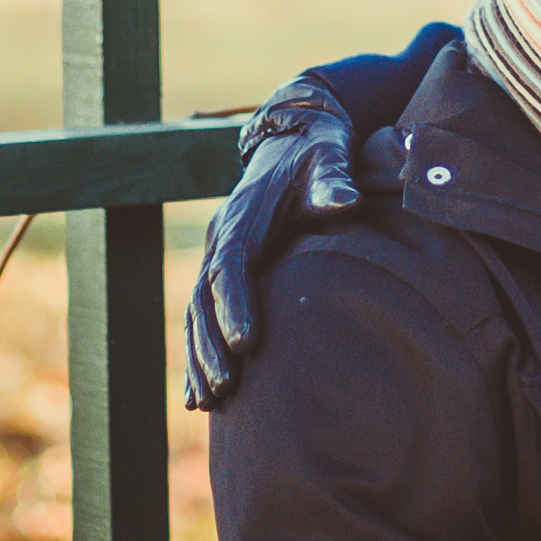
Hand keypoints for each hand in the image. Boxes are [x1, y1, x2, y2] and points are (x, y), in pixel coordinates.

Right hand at [182, 78, 362, 411]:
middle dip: (209, 345)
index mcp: (243, 216)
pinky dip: (199, 355)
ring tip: (208, 403)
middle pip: (203, 298)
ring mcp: (220, 256)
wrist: (298, 138)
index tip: (246, 344)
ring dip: (199, 358)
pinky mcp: (226, 272)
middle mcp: (222, 238)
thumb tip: (343, 202)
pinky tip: (200, 398)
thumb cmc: (319, 152)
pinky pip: (204, 319)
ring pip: (196, 314)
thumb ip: (332, 178)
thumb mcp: (328, 154)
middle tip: (226, 390)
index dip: (234, 304)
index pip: (231, 265)